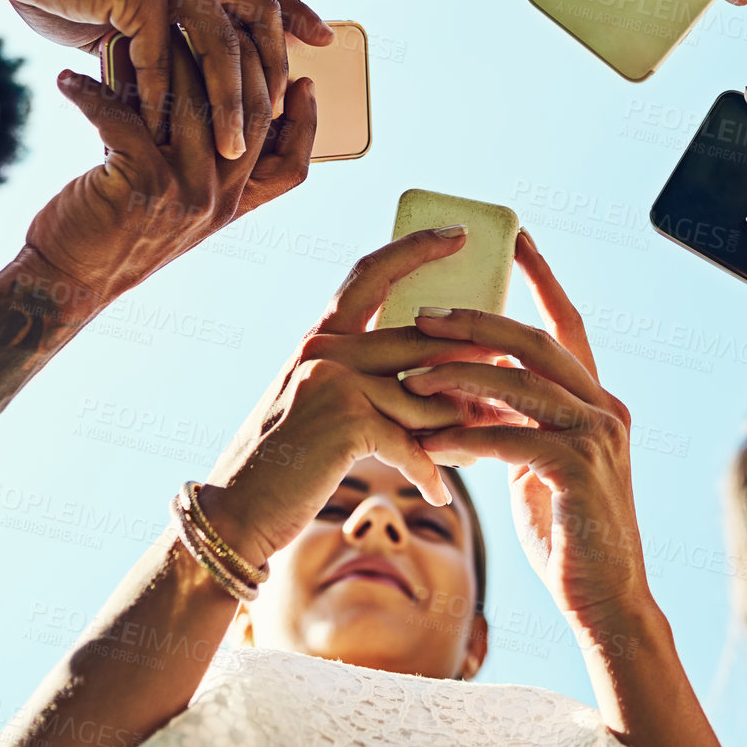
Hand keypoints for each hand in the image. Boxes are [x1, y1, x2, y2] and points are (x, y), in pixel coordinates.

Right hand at [0, 0, 330, 156]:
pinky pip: (161, 53)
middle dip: (271, 78)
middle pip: (257, 22)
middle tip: (276, 125)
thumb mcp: (126, 7)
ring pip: (219, 46)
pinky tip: (161, 130)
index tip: (325, 39)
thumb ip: (158, 34)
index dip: (295, 13)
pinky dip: (161, 96)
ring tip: (229, 149)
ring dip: (227, 103)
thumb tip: (175, 82)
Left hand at [24, 29, 314, 304]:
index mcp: (232, 207)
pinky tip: (68, 79)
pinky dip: (92, 93)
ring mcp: (186, 194)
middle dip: (239, 60)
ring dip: (162, 60)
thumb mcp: (173, 206)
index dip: (306, 122)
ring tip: (133, 34)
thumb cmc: (115, 234)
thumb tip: (208, 97)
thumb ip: (200, 164)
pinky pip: (124, 118)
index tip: (303, 79)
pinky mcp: (142, 185)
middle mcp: (218, 201)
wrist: (66, 285)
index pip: (292, 166)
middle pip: (252, 116)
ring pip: (194, 105)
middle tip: (213, 22)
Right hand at [199, 229, 505, 560]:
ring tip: (481, 444)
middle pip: (420, 337)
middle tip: (510, 364)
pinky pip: (412, 441)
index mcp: (320, 335)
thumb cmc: (286, 462)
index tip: (458, 234)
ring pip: (425, 394)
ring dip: (456, 425)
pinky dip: (428, 470)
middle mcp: (325, 348)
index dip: (417, 248)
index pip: (373, 272)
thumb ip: (364, 379)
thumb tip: (439, 375)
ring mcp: (333, 381)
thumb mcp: (318, 403)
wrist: (236, 512)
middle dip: (470, 353)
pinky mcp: (347, 422)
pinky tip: (439, 493)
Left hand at [402, 231, 649, 636]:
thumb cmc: (567, 534)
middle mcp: (605, 408)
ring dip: (457, 376)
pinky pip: (510, 438)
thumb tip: (465, 387)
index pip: (566, 323)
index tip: (512, 238)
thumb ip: (516, 422)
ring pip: (518, 383)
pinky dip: (464, 435)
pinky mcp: (579, 471)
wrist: (607, 602)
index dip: (539, 277)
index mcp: (597, 400)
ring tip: (409, 375)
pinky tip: (428, 441)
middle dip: (476, 321)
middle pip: (535, 341)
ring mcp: (598, 437)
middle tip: (423, 314)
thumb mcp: (538, 466)